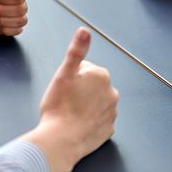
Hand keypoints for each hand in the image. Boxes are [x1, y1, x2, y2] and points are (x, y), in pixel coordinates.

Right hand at [21, 27, 118, 171]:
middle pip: (92, 86)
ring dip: (86, 105)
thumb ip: (76, 50)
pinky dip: (90, 121)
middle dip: (80, 90)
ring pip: (96, 103)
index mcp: (102, 76)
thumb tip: (85, 31)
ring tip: (71, 113)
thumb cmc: (59, 107)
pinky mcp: (109, 129)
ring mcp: (112, 112)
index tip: (65, 88)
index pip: (84, 69)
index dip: (71, 77)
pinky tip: (78, 124)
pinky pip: (99, 120)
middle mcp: (112, 92)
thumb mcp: (64, 73)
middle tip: (66, 101)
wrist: (61, 140)